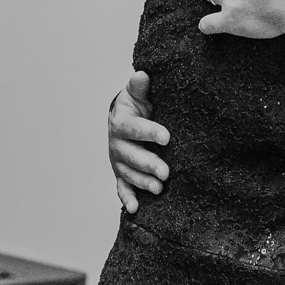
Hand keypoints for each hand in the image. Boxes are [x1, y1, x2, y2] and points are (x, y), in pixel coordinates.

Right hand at [108, 73, 171, 213]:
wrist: (125, 120)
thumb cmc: (136, 106)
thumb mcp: (137, 94)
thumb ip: (139, 87)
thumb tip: (142, 74)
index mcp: (121, 122)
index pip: (133, 128)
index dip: (149, 132)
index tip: (167, 137)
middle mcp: (117, 144)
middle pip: (131, 155)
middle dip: (148, 164)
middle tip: (166, 172)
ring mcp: (119, 161)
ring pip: (128, 174)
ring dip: (142, 182)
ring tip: (159, 189)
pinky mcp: (121, 174)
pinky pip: (122, 188)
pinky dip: (127, 198)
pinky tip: (135, 209)